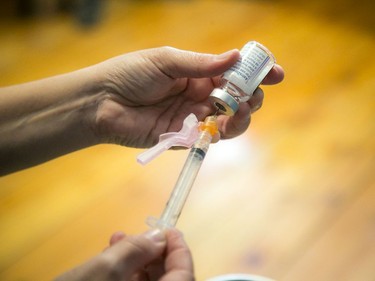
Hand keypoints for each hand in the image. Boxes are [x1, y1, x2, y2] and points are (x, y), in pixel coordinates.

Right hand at [55, 228, 193, 280]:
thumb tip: (158, 237)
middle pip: (167, 279)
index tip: (169, 230)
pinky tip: (108, 256)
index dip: (179, 250)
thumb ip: (136, 251)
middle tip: (141, 233)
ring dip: (135, 260)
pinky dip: (123, 273)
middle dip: (153, 253)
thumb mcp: (104, 270)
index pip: (184, 276)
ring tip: (118, 238)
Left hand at [93, 47, 283, 146]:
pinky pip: (210, 136)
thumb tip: (236, 57)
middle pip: (237, 99)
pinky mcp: (184, 137)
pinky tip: (226, 122)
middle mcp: (199, 96)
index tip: (275, 73)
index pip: (232, 74)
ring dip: (243, 115)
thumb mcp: (166, 60)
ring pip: (229, 120)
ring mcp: (193, 117)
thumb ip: (201, 64)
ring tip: (244, 107)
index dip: (254, 73)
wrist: (102, 102)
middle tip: (255, 92)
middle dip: (252, 95)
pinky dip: (223, 130)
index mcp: (196, 73)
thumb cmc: (130, 74)